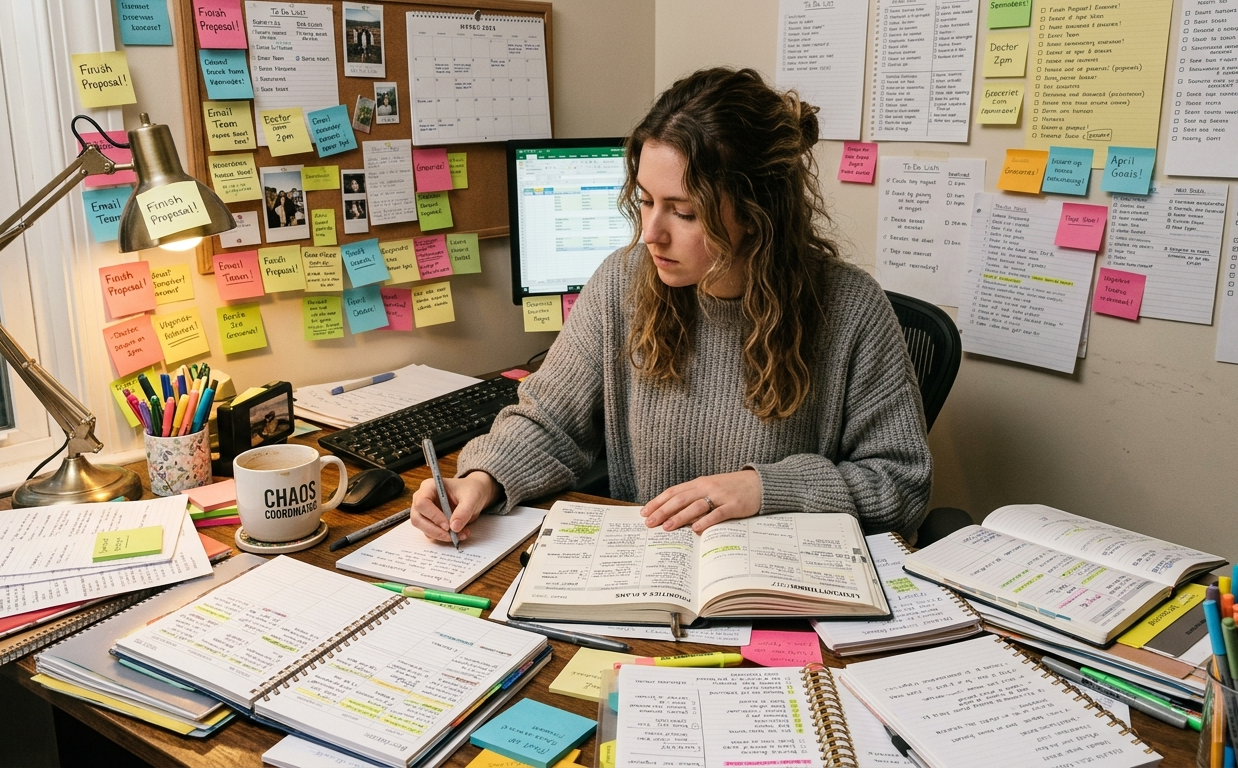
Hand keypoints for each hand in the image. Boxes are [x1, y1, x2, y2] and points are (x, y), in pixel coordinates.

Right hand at [410, 471, 500, 542]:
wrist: (473, 495)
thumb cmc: (470, 490)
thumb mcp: (472, 498)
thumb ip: (464, 511)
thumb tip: (454, 528)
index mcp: (429, 487)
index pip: (422, 503)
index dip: (433, 516)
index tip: (447, 526)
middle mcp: (422, 499)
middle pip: (417, 519)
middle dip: (435, 530)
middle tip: (452, 536)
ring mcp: (424, 512)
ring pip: (423, 529)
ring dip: (441, 536)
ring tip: (461, 534)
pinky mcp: (429, 522)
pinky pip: (431, 534)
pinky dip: (444, 537)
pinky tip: (459, 534)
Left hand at [640, 469, 761, 532]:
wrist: (760, 483)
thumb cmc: (732, 489)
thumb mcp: (711, 489)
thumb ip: (694, 498)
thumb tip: (673, 513)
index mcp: (699, 483)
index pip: (673, 492)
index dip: (658, 502)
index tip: (645, 512)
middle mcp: (707, 487)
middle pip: (680, 499)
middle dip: (663, 511)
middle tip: (649, 523)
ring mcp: (721, 496)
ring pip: (696, 506)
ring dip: (680, 517)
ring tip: (666, 527)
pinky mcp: (734, 505)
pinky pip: (718, 514)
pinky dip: (706, 521)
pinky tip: (696, 529)